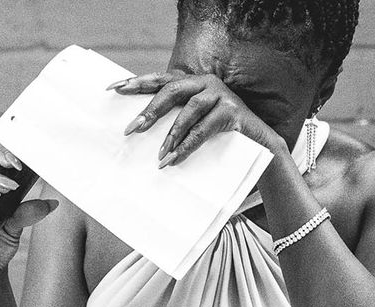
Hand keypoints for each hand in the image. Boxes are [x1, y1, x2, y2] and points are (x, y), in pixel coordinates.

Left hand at [107, 72, 284, 166]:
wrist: (260, 145)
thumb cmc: (221, 137)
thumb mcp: (195, 125)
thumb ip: (175, 121)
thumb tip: (140, 129)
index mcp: (193, 82)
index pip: (160, 80)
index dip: (137, 83)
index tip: (114, 89)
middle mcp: (206, 83)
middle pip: (172, 90)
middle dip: (150, 110)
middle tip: (131, 129)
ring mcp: (221, 95)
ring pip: (189, 110)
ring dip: (171, 134)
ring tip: (159, 155)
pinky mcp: (232, 112)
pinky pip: (204, 129)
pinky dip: (187, 145)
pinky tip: (175, 158)